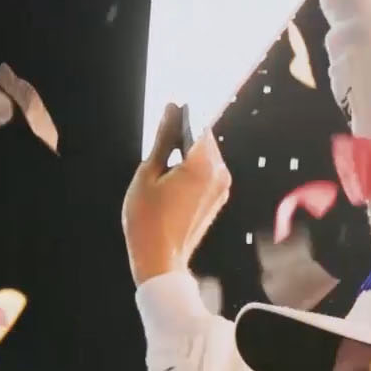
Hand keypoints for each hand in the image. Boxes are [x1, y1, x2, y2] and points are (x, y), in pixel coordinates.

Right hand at [122, 104, 230, 284]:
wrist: (161, 260)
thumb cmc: (148, 220)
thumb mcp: (148, 174)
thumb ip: (162, 139)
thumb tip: (170, 109)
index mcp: (203, 164)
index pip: (198, 122)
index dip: (180, 115)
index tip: (166, 112)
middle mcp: (220, 173)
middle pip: (203, 138)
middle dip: (182, 135)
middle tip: (158, 145)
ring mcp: (222, 187)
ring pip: (205, 154)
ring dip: (186, 152)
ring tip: (162, 167)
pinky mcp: (218, 197)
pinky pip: (207, 171)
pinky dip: (192, 168)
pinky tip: (171, 180)